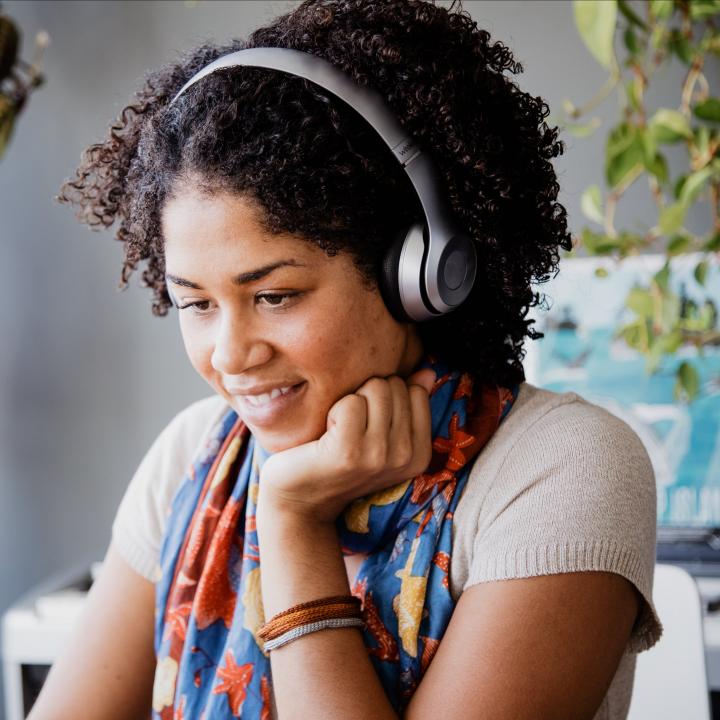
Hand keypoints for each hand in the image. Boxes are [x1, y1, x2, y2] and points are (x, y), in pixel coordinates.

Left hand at [256, 368, 435, 525]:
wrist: (300, 500)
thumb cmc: (340, 459)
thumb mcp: (382, 436)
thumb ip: (408, 404)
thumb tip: (428, 372)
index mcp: (419, 454)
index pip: (416, 392)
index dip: (386, 397)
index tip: (369, 425)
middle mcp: (405, 457)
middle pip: (394, 386)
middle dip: (367, 396)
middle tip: (351, 428)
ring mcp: (379, 456)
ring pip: (375, 388)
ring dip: (351, 401)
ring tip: (340, 430)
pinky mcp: (350, 451)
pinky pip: (351, 402)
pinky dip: (333, 411)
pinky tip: (326, 434)